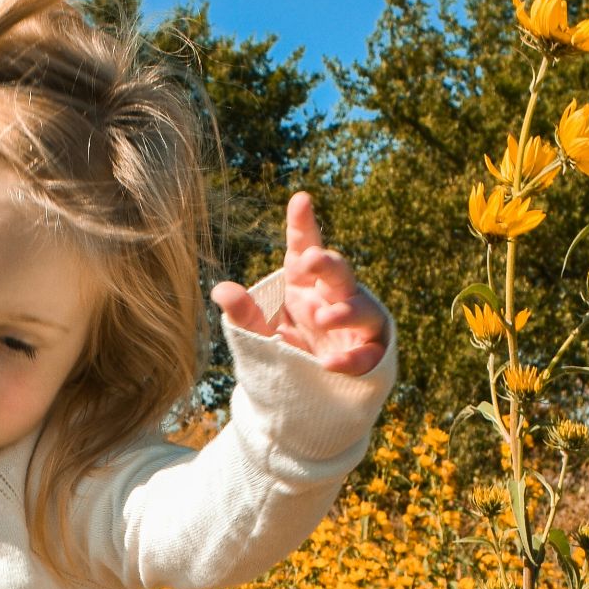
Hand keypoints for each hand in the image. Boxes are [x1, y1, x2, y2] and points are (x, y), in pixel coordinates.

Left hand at [211, 192, 389, 376]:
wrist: (308, 388)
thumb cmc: (286, 348)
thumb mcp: (259, 333)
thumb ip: (244, 314)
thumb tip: (220, 289)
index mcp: (303, 282)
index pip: (304, 248)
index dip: (303, 224)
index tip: (300, 200)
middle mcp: (332, 295)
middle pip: (337, 271)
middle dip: (327, 262)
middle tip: (311, 259)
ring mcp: (354, 323)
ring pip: (361, 307)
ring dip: (345, 310)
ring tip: (323, 319)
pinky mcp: (368, 352)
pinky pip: (367, 353)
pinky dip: (351, 358)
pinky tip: (330, 363)